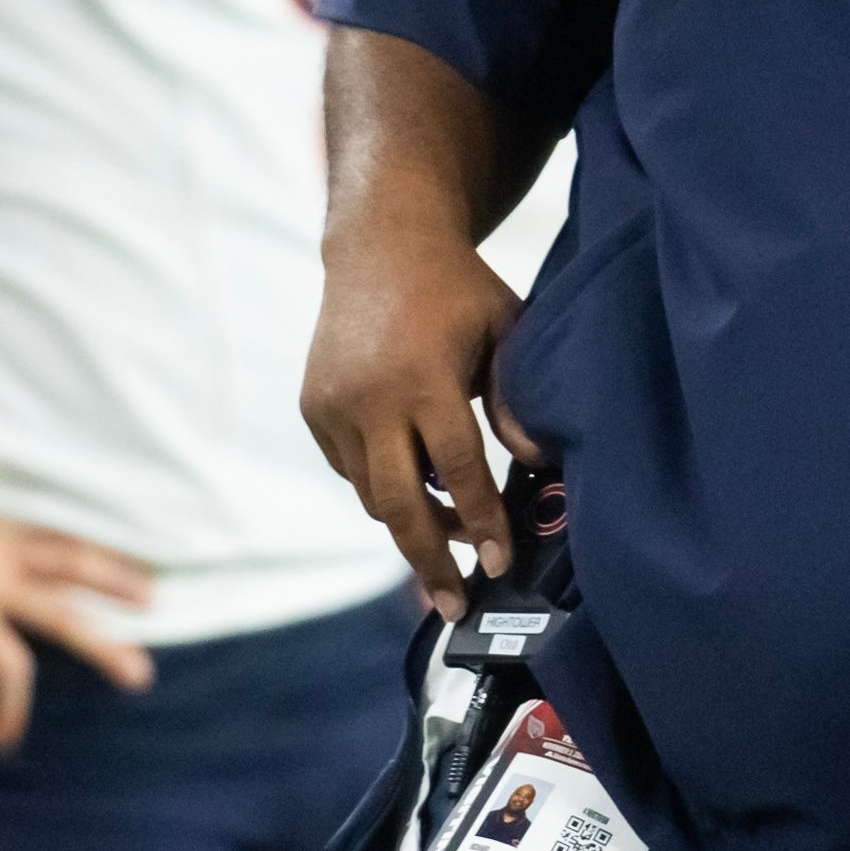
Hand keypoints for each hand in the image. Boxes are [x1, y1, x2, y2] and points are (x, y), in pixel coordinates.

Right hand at [301, 212, 524, 616]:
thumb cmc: (459, 289)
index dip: (480, 522)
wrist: (380, 246)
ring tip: (451, 539)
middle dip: (429, 558)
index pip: (458, 470)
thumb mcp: (505, 330)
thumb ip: (517, 399)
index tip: (497, 564)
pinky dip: (383, 488)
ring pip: (371, 494)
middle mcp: (369, 399)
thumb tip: (537, 464)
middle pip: (398, 503)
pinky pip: (350, 471)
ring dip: (410, 522)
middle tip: (455, 604)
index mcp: (423, 379)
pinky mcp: (312, 409)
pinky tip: (417, 488)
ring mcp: (332, 407)